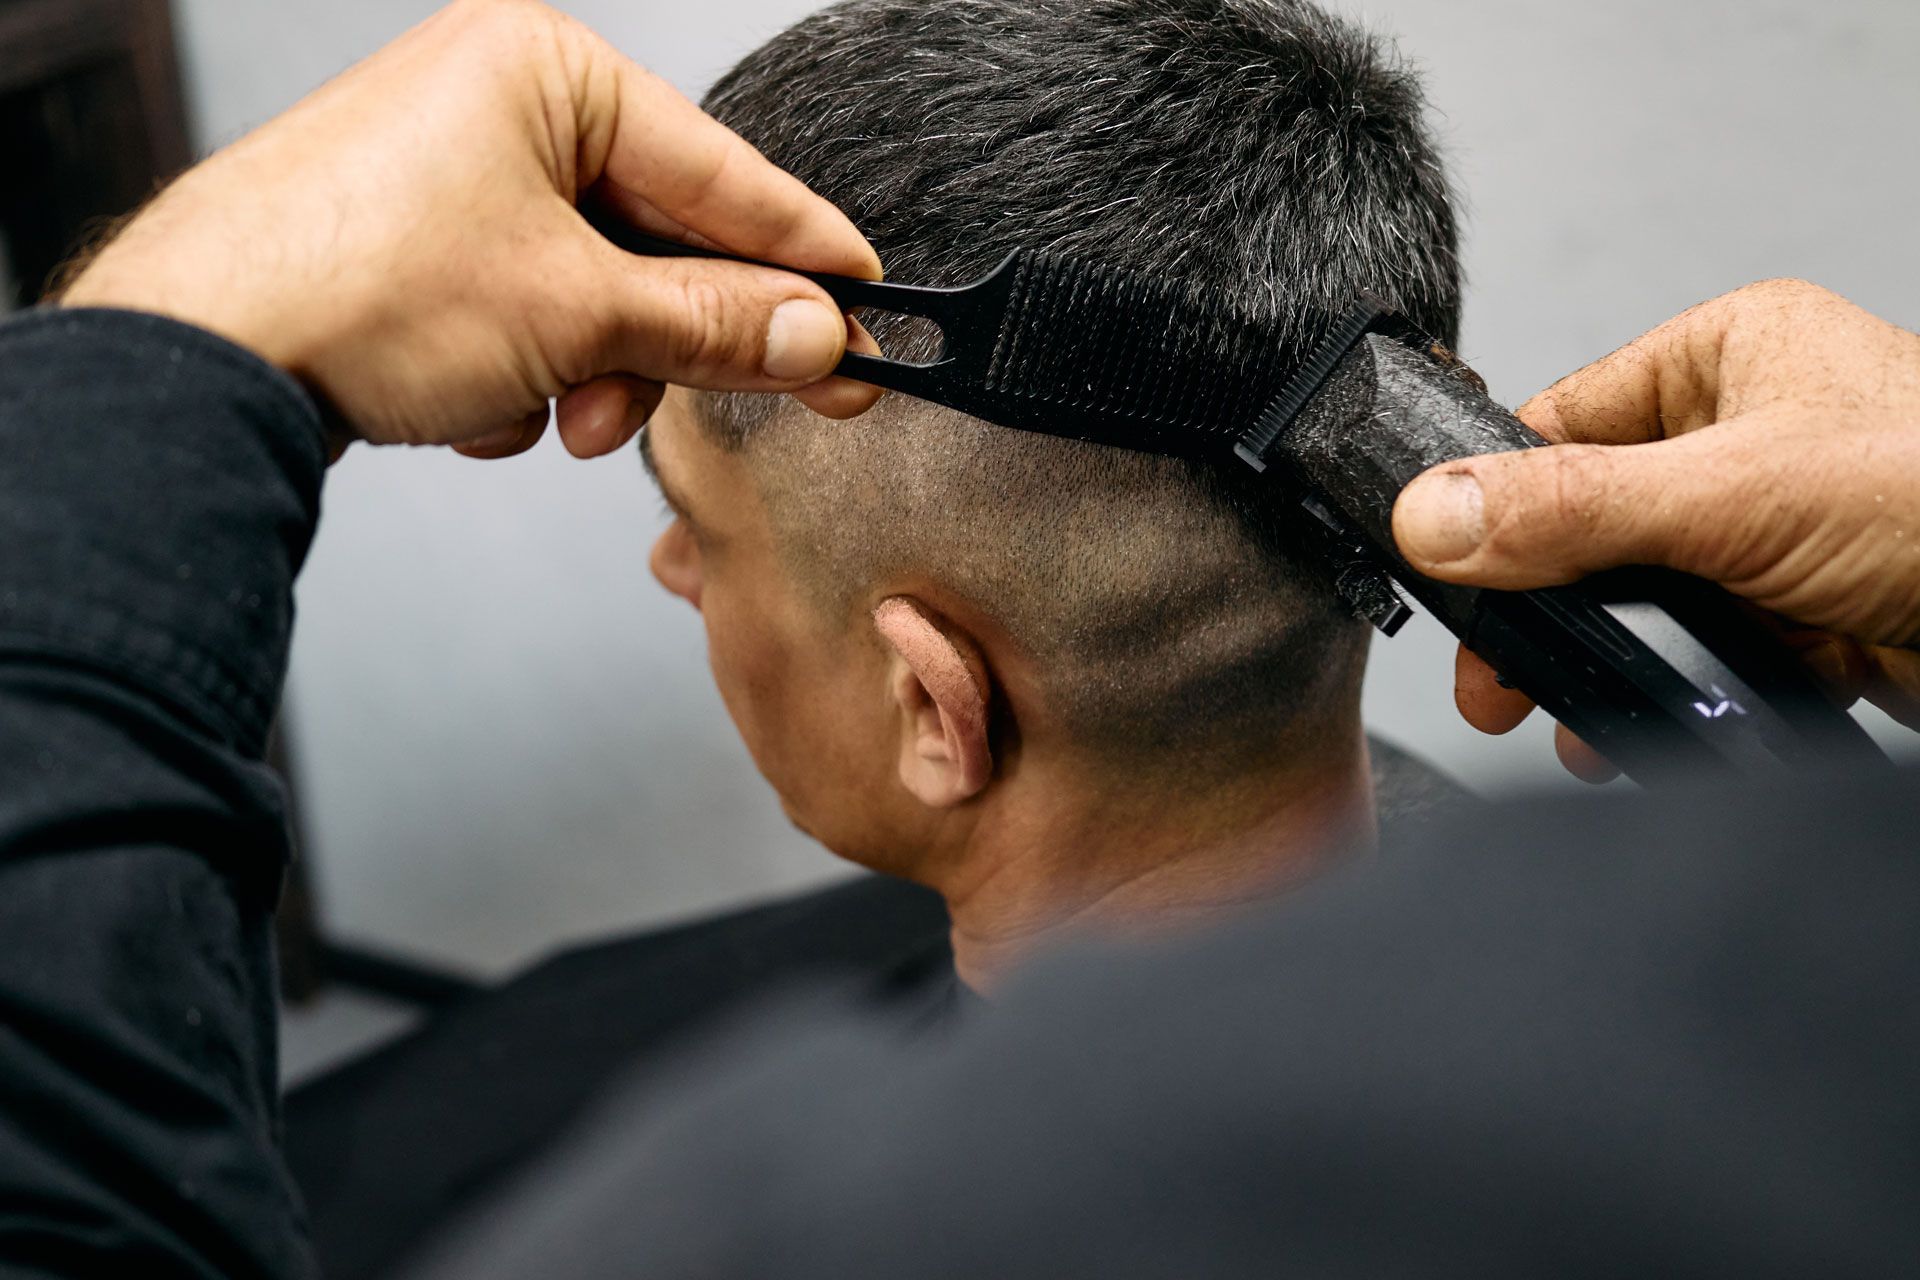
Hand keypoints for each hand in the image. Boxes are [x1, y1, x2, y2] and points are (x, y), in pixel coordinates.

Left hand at [56, 0, 881, 457]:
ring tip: (548, 416)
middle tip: (746, 394)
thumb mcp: (577, 311)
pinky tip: (481, 404)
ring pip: (593, 292)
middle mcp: (498, 106)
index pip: (720, 172)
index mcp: (544, 70)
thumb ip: (714, 325)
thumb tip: (816, 335)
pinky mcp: (418, 247)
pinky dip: (525, 373)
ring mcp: (452, 176)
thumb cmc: (353, 285)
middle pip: (657, 240)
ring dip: (591, 374)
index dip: (805, 253)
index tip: (872, 307)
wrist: (196, 357)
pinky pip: (528, 313)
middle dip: (668, 341)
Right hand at [1392, 278, 1919, 781]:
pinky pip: (1698, 652)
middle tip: (1494, 672)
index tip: (1445, 570)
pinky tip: (1632, 729)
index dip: (1493, 499)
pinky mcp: (1803, 615)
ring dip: (1598, 659)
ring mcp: (1776, 532)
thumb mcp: (1734, 497)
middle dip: (1540, 606)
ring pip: (1639, 598)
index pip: (1562, 421)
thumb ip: (1572, 510)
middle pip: (1589, 522)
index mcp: (1728, 358)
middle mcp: (1749, 436)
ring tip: (1557, 713)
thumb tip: (1431, 513)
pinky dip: (1665, 695)